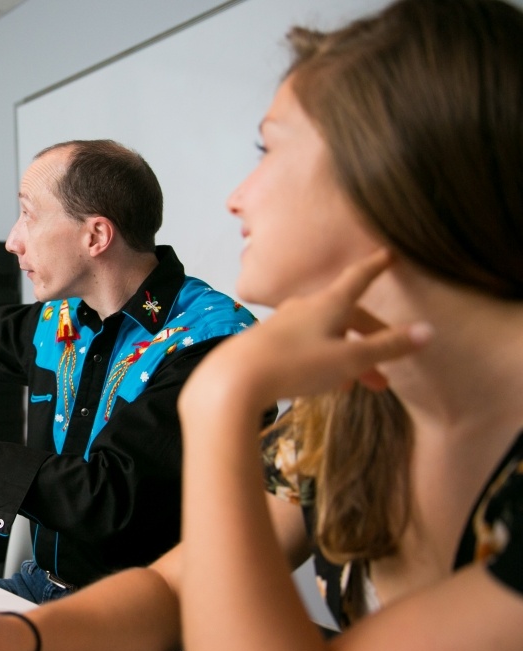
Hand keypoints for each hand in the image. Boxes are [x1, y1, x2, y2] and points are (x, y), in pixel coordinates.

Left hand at [183, 249, 431, 408]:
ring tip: (358, 386)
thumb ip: (387, 347)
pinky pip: (304, 347)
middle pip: (346, 315)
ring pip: (326, 335)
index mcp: (328, 303)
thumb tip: (427, 332)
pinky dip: (323, 361)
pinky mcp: (266, 344)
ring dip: (347, 356)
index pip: (359, 278)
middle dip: (370, 340)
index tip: (389, 254)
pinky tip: (323, 385)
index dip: (377, 266)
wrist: (234, 380)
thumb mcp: (350, 359)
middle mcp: (304, 308)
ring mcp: (282, 325)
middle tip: (385, 371)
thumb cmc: (296, 365)